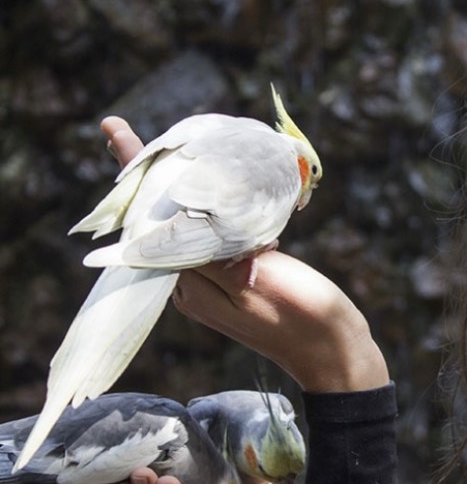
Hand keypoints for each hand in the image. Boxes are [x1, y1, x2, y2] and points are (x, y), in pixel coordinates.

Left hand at [102, 118, 388, 392]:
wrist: (334, 351)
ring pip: (187, 231)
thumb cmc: (302, 318)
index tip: (114, 132)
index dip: (137, 179)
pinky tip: (221, 192)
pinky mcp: (238, 280)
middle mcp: (193, 287)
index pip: (149, 227)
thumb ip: (210, 255)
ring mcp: (215, 285)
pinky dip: (212, 211)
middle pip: (161, 226)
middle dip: (152, 180)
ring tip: (173, 151)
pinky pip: (213, 240)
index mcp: (191, 288)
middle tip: (123, 132)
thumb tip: (165, 225)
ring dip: (181, 193)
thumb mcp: (254, 284)